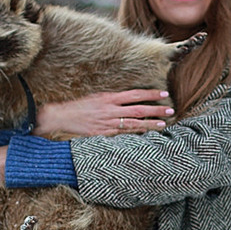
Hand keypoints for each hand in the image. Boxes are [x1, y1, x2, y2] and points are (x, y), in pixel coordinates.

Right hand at [34, 89, 173, 136]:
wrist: (59, 118)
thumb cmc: (77, 108)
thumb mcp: (95, 98)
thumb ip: (111, 99)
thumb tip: (127, 100)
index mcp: (108, 97)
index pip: (134, 94)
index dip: (150, 94)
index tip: (164, 94)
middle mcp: (110, 109)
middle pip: (139, 109)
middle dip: (156, 109)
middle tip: (171, 110)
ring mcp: (108, 123)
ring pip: (134, 123)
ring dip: (151, 124)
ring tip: (164, 124)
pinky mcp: (104, 134)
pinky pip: (124, 134)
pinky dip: (136, 134)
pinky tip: (147, 135)